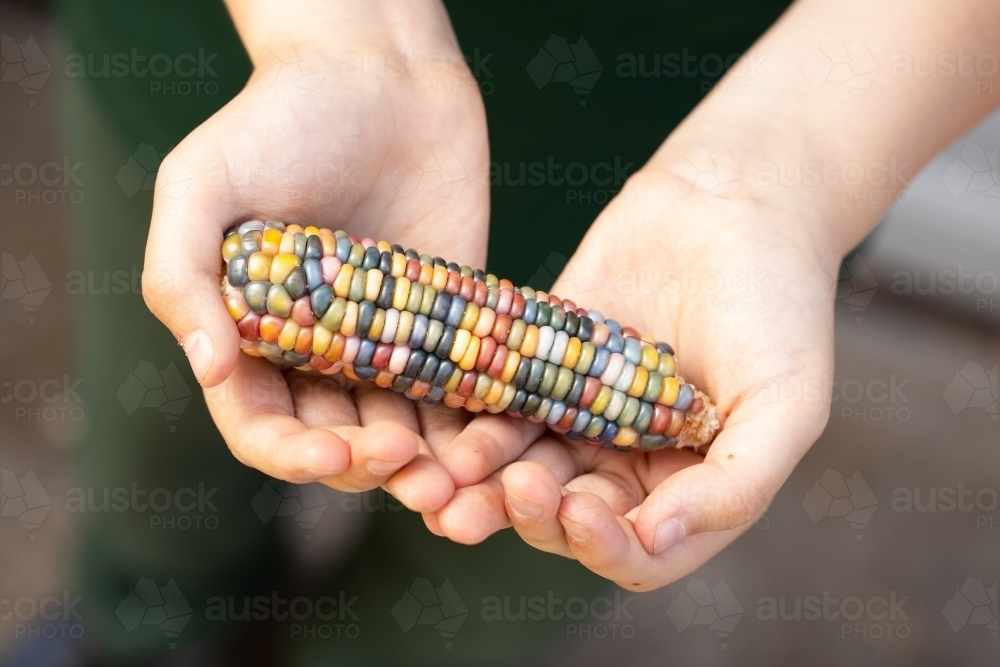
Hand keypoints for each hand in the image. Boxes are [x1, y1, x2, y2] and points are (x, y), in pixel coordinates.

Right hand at [142, 1, 487, 510]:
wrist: (379, 72)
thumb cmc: (278, 119)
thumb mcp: (201, 183)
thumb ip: (183, 276)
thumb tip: (210, 369)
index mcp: (253, 335)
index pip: (262, 426)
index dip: (292, 455)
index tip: (334, 455)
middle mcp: (320, 351)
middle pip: (340, 440)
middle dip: (372, 469)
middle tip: (414, 474)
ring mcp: (388, 338)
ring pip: (406, 428)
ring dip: (432, 467)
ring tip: (463, 486)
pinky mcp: (450, 318)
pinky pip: (464, 383)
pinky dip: (480, 421)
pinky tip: (502, 444)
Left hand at [423, 169, 834, 589]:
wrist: (732, 201)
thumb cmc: (779, 304)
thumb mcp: (787, 403)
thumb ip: (735, 484)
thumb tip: (655, 539)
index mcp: (691, 485)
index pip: (639, 552)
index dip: (605, 548)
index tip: (577, 513)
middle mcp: (632, 460)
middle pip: (570, 518)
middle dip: (537, 515)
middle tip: (514, 487)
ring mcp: (584, 414)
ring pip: (526, 470)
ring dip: (489, 484)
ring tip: (455, 475)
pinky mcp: (546, 367)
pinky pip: (505, 408)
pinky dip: (478, 423)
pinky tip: (453, 426)